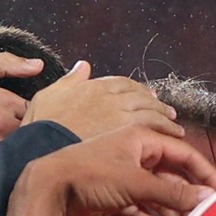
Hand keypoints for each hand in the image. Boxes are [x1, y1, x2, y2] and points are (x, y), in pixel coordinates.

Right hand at [0, 59, 31, 183]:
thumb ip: (6, 63)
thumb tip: (39, 65)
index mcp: (4, 101)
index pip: (40, 116)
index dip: (36, 122)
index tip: (27, 125)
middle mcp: (0, 125)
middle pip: (33, 141)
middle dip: (30, 143)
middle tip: (21, 145)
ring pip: (17, 160)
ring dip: (16, 161)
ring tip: (8, 159)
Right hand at [26, 66, 178, 144]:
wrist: (42, 149)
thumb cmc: (41, 128)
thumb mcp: (47, 95)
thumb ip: (69, 80)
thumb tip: (82, 65)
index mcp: (91, 87)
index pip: (122, 83)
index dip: (136, 89)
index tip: (147, 94)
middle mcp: (109, 97)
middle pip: (141, 96)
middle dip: (155, 102)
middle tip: (166, 110)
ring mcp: (119, 114)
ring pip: (150, 110)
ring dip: (165, 117)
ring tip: (174, 125)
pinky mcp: (126, 132)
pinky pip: (153, 126)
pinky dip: (166, 129)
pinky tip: (174, 135)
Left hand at [31, 127, 215, 215]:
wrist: (45, 191)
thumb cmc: (90, 176)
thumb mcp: (136, 183)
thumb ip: (174, 193)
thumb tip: (210, 198)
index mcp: (143, 139)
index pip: (186, 154)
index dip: (206, 174)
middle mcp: (136, 155)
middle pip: (173, 178)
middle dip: (187, 199)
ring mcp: (125, 177)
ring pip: (157, 197)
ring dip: (168, 215)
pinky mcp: (114, 197)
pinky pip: (140, 210)